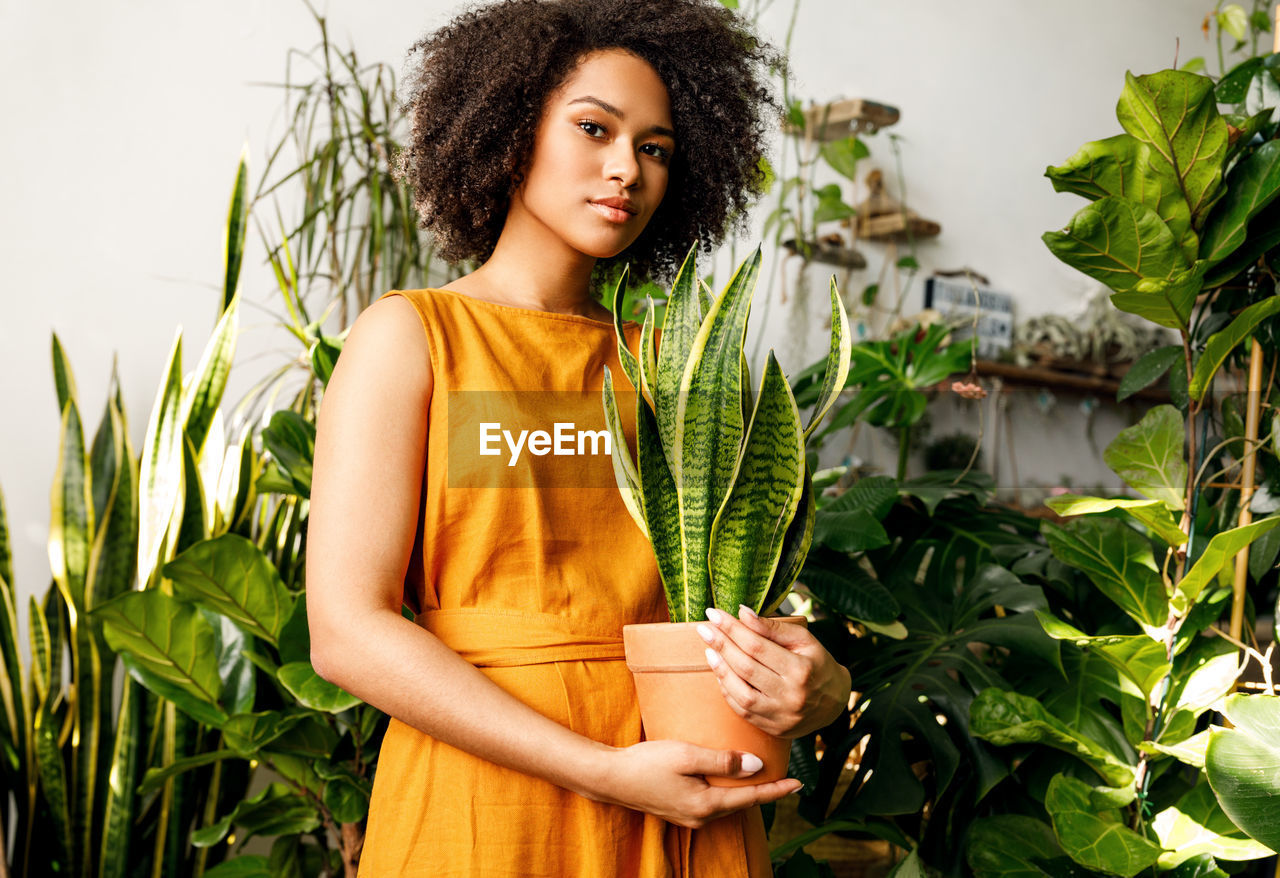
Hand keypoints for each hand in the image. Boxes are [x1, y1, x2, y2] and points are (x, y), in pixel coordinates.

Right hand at [589, 740, 801, 827]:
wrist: (610, 778)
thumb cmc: (647, 763)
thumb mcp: (688, 756)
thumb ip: (724, 762)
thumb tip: (757, 766)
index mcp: (706, 805)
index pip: (751, 798)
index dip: (776, 790)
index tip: (799, 784)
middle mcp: (700, 817)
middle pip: (741, 804)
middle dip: (764, 792)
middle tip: (786, 778)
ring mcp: (688, 816)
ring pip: (727, 804)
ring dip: (745, 792)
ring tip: (762, 778)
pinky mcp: (679, 810)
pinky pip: (712, 802)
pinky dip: (726, 792)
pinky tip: (728, 780)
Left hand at [697, 606, 851, 738]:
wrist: (835, 702)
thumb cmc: (818, 664)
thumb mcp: (803, 640)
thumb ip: (772, 628)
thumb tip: (742, 613)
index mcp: (801, 670)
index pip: (757, 646)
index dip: (732, 629)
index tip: (714, 614)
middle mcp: (791, 696)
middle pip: (746, 668)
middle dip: (721, 645)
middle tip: (703, 628)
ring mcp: (781, 716)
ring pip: (741, 693)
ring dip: (720, 670)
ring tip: (709, 650)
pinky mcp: (773, 729)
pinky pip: (742, 711)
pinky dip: (728, 691)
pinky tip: (720, 673)